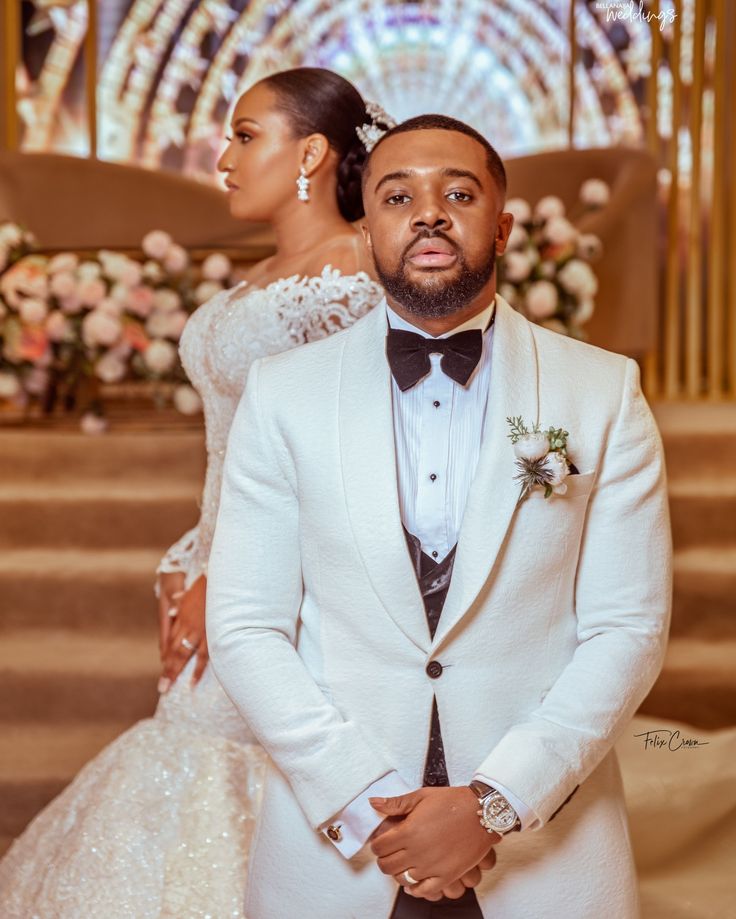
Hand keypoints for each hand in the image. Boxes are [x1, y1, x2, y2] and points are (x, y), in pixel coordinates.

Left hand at [158, 575, 207, 691]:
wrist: (221, 578)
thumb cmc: (209, 583)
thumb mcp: (190, 590)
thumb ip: (181, 600)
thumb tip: (172, 605)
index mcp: (182, 615)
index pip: (171, 640)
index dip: (167, 655)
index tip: (164, 668)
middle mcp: (186, 625)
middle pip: (174, 651)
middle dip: (168, 670)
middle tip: (161, 688)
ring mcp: (198, 630)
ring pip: (183, 655)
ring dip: (175, 672)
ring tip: (168, 687)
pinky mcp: (211, 633)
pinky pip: (203, 655)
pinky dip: (197, 669)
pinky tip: (192, 682)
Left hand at [370, 787, 499, 898]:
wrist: (481, 812)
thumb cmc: (453, 802)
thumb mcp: (421, 796)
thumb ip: (395, 803)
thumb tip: (374, 803)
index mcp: (408, 831)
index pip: (379, 847)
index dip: (377, 844)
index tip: (380, 842)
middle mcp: (417, 852)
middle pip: (387, 865)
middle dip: (384, 859)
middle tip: (388, 853)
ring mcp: (431, 866)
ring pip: (403, 879)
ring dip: (398, 873)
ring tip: (402, 864)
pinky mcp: (446, 876)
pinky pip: (424, 891)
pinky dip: (415, 890)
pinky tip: (413, 883)